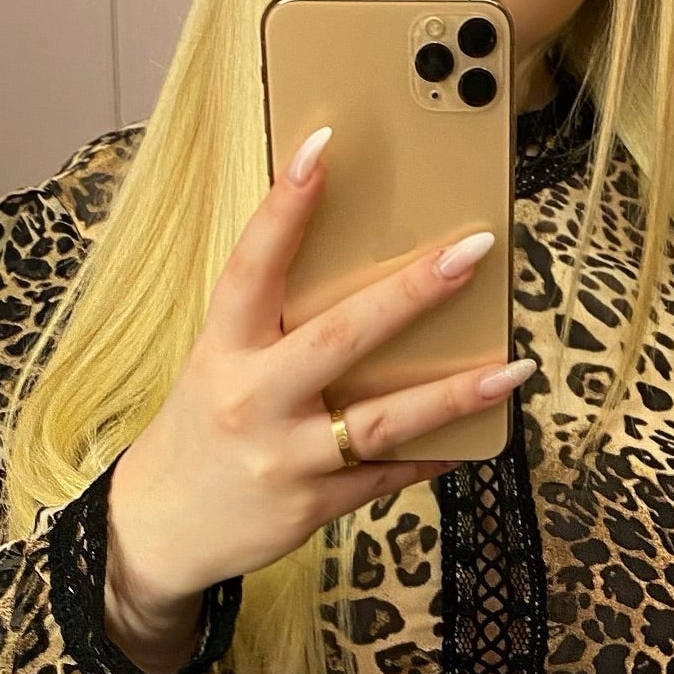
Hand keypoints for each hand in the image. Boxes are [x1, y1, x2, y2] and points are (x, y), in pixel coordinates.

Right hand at [104, 123, 534, 628]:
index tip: (323, 145)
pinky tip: (480, 434)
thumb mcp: (218, 363)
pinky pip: (388, 474)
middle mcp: (252, 398)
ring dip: (456, 393)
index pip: (252, 264)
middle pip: (341, 336)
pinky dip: (435, 453)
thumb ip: (273, 322)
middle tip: (473, 251)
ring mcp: (285, 456)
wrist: (158, 527)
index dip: (286, 205)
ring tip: (515, 368)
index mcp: (222, 349)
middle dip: (412, 293)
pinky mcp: (313, 505)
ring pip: (382, 419)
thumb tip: (356, 263)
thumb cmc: (202, 426)